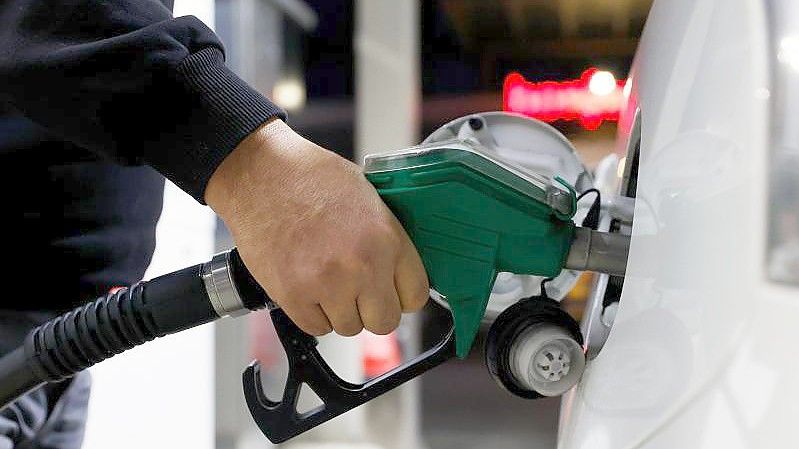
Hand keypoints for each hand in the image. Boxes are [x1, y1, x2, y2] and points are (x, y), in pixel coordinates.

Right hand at [205, 119, 428, 335]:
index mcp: (387, 239)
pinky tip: (306, 285)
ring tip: (325, 280)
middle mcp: (362, 267)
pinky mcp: (293, 296)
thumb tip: (397, 268)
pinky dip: (312, 313)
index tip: (391, 290)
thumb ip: (387, 238)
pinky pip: (316, 327)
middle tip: (358, 291)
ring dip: (340, 310)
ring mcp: (327, 284)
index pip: (415, 296)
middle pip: (384, 321)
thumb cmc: (310, 176)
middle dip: (373, 310)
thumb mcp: (367, 196)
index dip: (402, 295)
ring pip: (349, 327)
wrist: (259, 172)